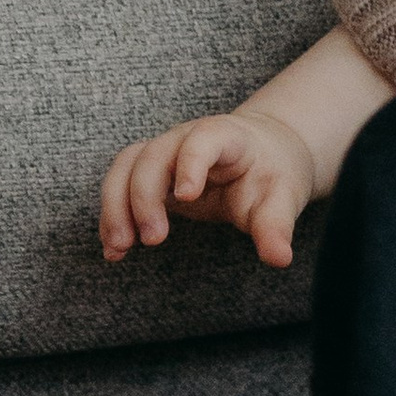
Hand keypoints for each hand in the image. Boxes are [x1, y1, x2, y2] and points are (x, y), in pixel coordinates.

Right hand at [100, 107, 318, 271]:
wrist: (262, 155)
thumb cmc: (270, 174)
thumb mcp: (282, 198)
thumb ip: (276, 226)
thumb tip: (280, 259)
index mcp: (226, 137)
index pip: (203, 139)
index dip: (191, 163)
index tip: (186, 197)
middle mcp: (187, 138)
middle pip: (154, 155)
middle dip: (145, 197)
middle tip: (153, 240)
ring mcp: (164, 152)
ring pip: (126, 167)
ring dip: (116, 207)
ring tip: (120, 248)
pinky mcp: (149, 172)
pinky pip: (120, 185)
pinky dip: (113, 216)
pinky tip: (115, 250)